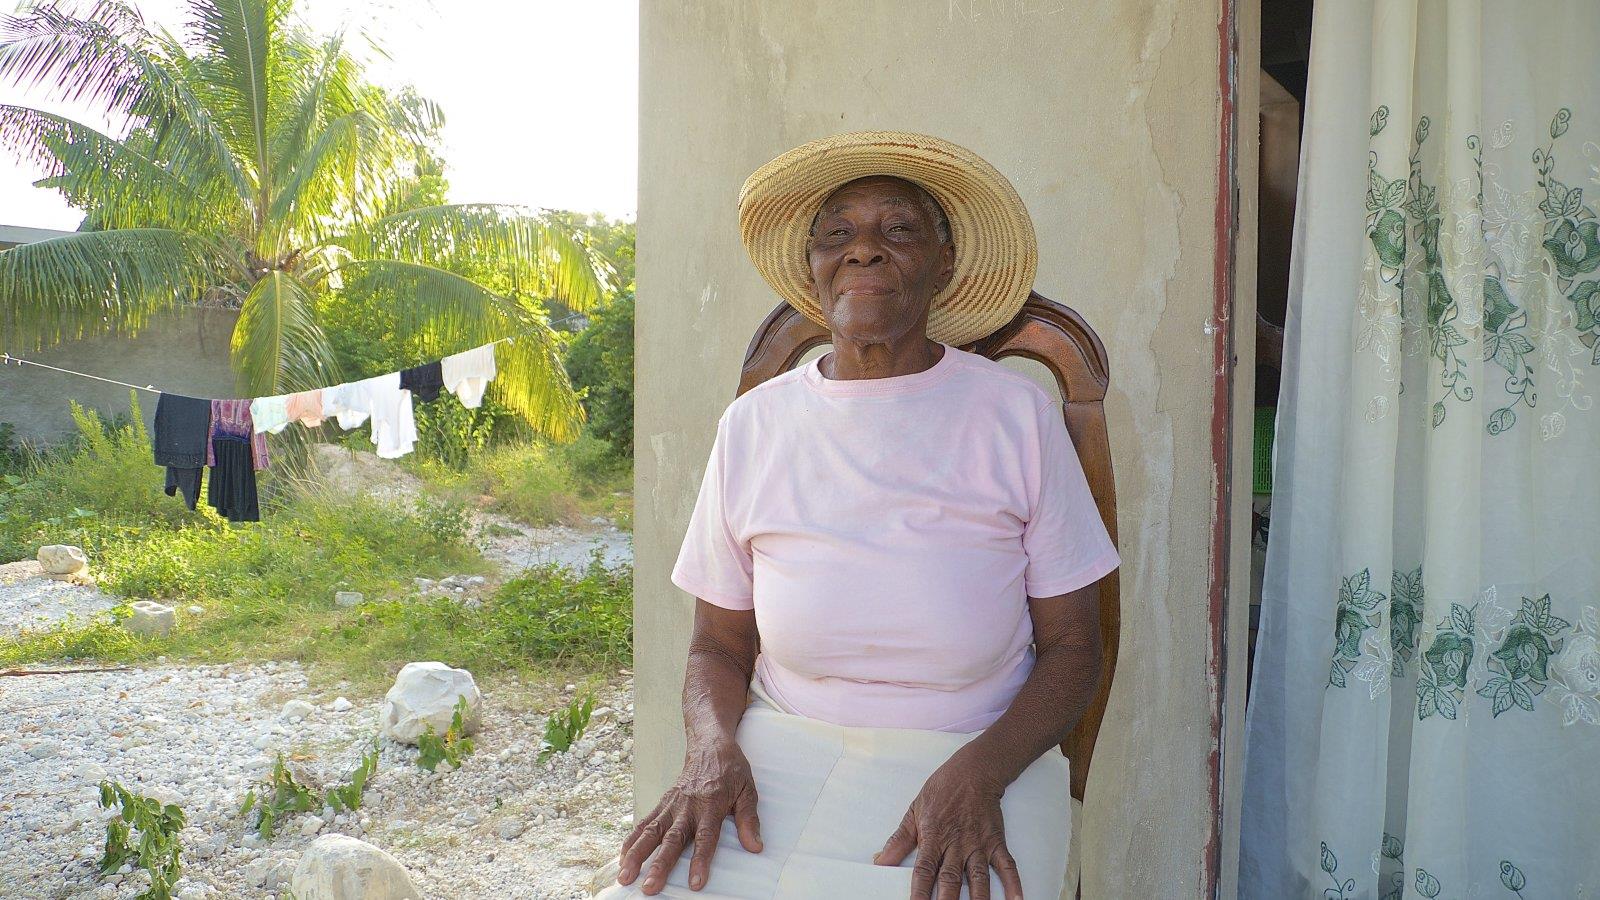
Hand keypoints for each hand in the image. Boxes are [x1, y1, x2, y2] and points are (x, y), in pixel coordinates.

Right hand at [616, 741, 762, 893]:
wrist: (710, 744)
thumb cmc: (730, 769)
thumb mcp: (747, 791)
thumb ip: (749, 820)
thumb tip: (755, 846)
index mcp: (711, 805)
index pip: (705, 837)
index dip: (699, 860)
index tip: (694, 882)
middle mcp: (687, 806)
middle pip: (672, 839)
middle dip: (659, 864)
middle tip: (649, 886)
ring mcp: (672, 804)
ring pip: (652, 832)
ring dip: (637, 855)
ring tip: (625, 876)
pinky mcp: (663, 802)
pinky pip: (646, 822)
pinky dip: (632, 839)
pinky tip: (622, 856)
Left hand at [873, 756, 1021, 899]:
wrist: (973, 771)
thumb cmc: (943, 789)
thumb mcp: (914, 811)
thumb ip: (899, 840)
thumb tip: (880, 860)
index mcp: (933, 837)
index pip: (924, 871)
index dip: (920, 893)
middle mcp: (956, 844)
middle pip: (951, 879)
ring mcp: (978, 844)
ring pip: (978, 878)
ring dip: (979, 899)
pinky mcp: (996, 842)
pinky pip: (1007, 866)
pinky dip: (1012, 883)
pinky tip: (1016, 899)